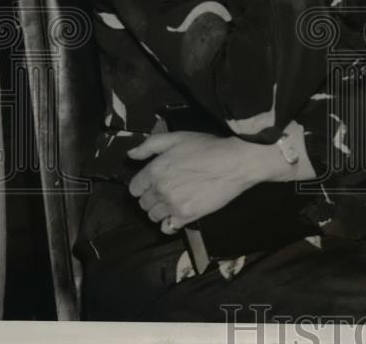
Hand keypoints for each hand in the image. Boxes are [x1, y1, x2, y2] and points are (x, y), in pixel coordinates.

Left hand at [128, 132, 277, 233]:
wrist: (234, 162)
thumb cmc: (208, 147)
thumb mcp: (178, 137)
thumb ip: (150, 145)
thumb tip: (130, 155)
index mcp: (155, 169)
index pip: (135, 188)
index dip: (143, 185)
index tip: (154, 183)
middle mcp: (160, 189)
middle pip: (143, 203)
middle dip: (151, 198)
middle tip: (166, 192)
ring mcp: (172, 204)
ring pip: (153, 216)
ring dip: (160, 211)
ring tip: (173, 203)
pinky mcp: (186, 216)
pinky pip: (167, 228)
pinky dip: (169, 224)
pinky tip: (177, 215)